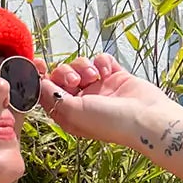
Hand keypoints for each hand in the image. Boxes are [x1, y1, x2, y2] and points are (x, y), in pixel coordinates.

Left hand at [39, 54, 177, 145]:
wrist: (145, 118)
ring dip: (84, 66)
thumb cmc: (109, 122)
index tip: (37, 64)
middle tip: (76, 81)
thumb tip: (37, 83)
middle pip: (62, 75)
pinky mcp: (115, 76)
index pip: (48, 91)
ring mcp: (99, 88)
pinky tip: (108, 71)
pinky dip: (102, 61)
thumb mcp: (72, 112)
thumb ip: (51, 96)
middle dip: (66, 72)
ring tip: (95, 76)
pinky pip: (101, 60)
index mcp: (69, 113)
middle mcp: (82, 100)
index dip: (40, 78)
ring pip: (81, 65)